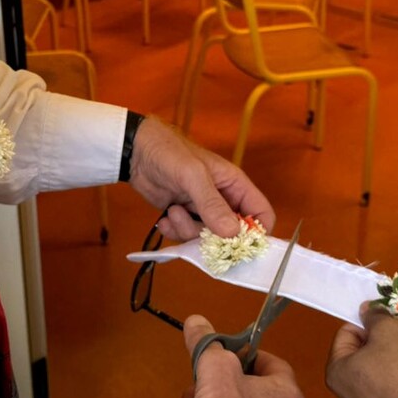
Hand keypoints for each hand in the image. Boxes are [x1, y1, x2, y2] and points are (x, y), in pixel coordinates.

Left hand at [129, 118, 274, 240]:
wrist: (136, 152)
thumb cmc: (170, 153)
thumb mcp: (193, 176)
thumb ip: (212, 204)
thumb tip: (232, 232)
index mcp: (235, 186)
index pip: (261, 214)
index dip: (257, 233)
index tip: (240, 245)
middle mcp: (223, 201)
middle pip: (234, 233)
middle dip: (215, 238)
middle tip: (199, 234)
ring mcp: (203, 210)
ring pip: (207, 238)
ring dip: (188, 231)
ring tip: (174, 211)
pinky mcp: (184, 217)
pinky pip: (186, 236)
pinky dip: (175, 231)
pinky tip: (165, 217)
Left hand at [324, 303, 397, 397]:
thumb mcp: (389, 331)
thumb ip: (375, 317)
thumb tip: (367, 311)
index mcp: (337, 371)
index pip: (346, 333)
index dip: (369, 322)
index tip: (390, 320)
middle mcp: (346, 394)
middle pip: (364, 353)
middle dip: (386, 341)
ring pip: (382, 371)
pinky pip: (396, 389)